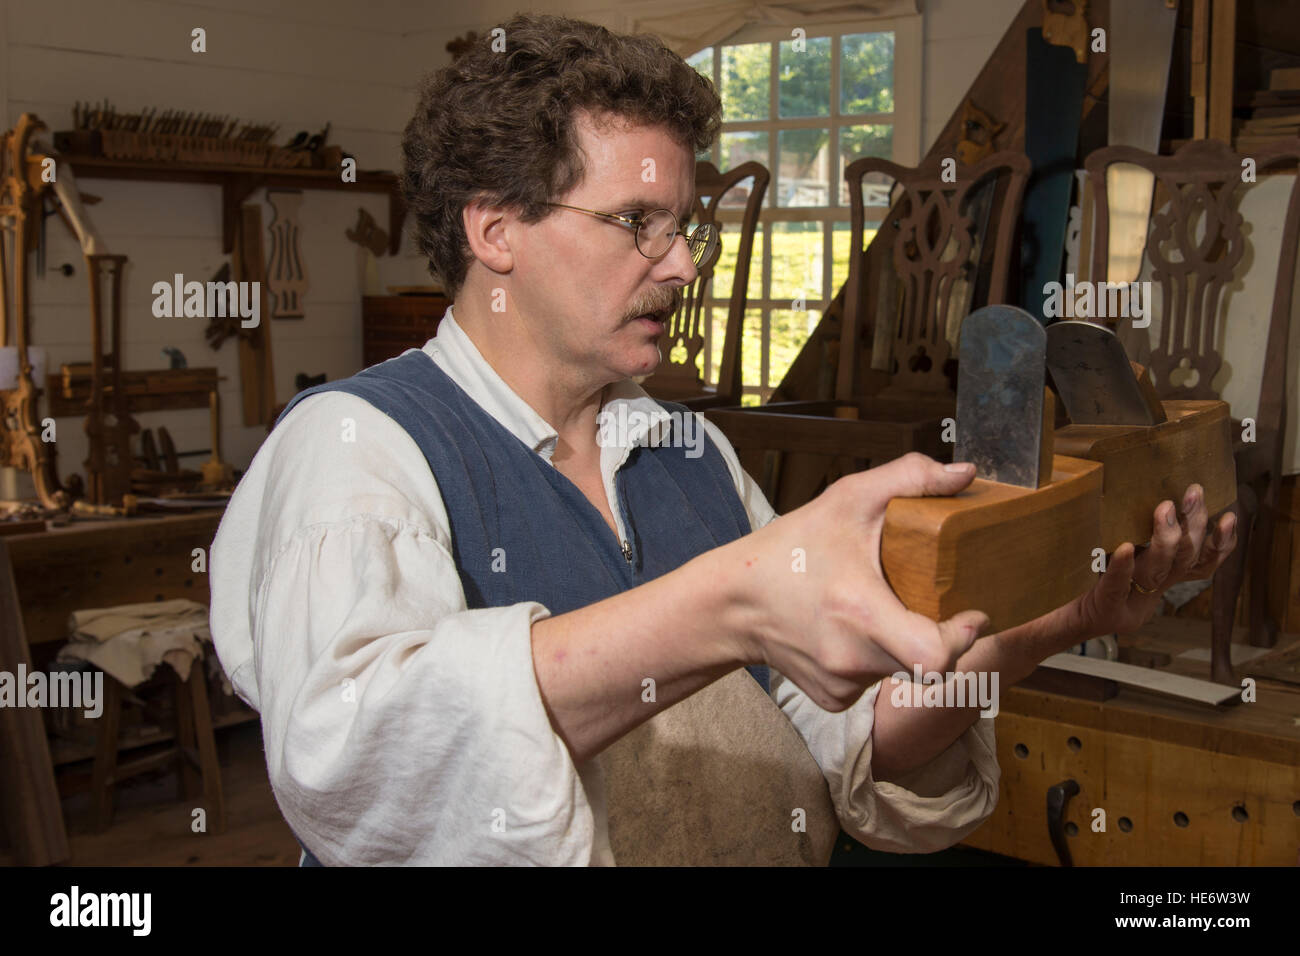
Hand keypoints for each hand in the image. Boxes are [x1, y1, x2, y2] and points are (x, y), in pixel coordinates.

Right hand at [728, 453, 988, 712]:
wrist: (729, 604)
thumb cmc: (787, 551)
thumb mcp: (846, 499)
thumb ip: (910, 478)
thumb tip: (966, 473)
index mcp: (860, 614)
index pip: (935, 656)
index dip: (963, 638)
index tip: (972, 612)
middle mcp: (852, 658)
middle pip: (925, 663)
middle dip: (935, 631)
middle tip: (924, 598)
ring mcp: (842, 685)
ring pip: (901, 671)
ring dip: (902, 642)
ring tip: (874, 608)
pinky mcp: (832, 699)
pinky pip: (873, 682)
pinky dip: (874, 658)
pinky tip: (850, 631)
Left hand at [1071, 483, 1236, 638]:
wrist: (1072, 615)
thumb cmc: (1099, 577)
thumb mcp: (1124, 552)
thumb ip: (1140, 528)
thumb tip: (1153, 488)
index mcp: (1165, 573)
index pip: (1203, 561)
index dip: (1221, 543)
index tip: (1230, 516)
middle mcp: (1155, 585)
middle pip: (1184, 558)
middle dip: (1193, 524)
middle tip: (1194, 492)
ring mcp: (1132, 598)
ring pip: (1158, 569)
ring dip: (1165, 538)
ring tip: (1164, 508)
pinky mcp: (1107, 605)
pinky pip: (1117, 584)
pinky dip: (1123, 567)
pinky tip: (1125, 548)